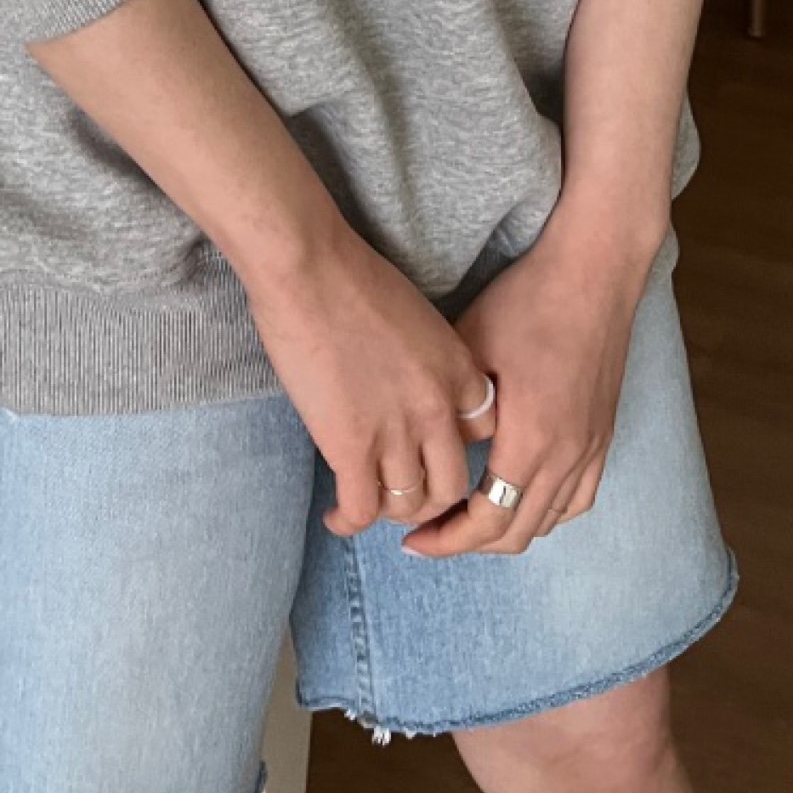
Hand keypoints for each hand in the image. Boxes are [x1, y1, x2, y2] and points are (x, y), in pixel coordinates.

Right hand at [242, 214, 496, 537]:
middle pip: (453, 485)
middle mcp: (438, 410)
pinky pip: (362, 509)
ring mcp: (396, 433)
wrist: (309, 270)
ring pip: (410, 505)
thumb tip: (410, 389)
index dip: (458, 451)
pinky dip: (350, 522)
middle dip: (432, 501)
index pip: (482, 436)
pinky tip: (338, 518)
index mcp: (458, 373)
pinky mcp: (350, 448)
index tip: (434, 452)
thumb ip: (427, 361)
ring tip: (370, 505)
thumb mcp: (418, 317)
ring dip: (391, 513)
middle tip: (407, 497)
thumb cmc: (352, 278)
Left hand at [402, 206, 656, 560]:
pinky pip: (577, 499)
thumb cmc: (527, 302)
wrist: (593, 273)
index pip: (486, 521)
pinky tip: (518, 502)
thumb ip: (450, 410)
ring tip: (465, 522)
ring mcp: (592, 448)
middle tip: (427, 535)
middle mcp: (568, 455)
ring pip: (548, 521)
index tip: (411, 540)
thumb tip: (425, 450)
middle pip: (516, 532)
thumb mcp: (468, 349)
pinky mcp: (603, 435)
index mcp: (531, 440)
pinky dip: (545, 514)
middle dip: (467, 543)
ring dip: (505, 530)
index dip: (445, 540)